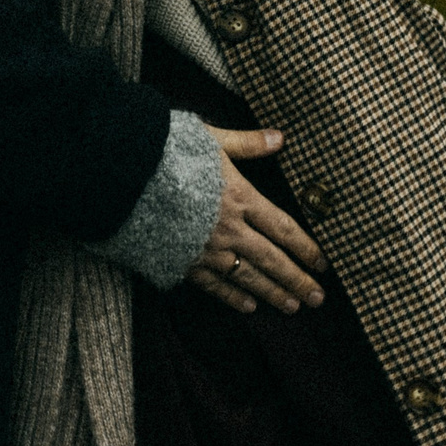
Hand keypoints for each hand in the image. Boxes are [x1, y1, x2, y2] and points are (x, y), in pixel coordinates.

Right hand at [186, 125, 327, 314]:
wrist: (122, 175)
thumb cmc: (167, 150)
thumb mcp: (211, 138)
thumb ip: (247, 144)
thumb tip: (281, 138)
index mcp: (239, 198)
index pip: (283, 229)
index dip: (306, 248)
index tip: (324, 263)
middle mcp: (228, 229)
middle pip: (272, 260)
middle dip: (297, 280)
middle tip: (318, 299)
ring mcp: (205, 250)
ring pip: (248, 278)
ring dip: (273, 293)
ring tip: (292, 306)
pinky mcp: (181, 262)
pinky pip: (214, 286)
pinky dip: (233, 297)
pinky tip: (249, 307)